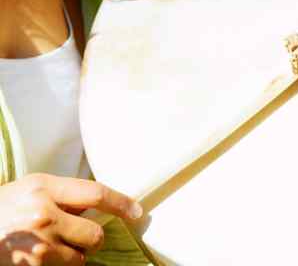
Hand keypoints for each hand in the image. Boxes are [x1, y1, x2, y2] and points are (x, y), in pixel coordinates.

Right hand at [0, 173, 142, 265]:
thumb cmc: (3, 207)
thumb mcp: (31, 189)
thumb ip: (63, 195)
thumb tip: (98, 207)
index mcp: (44, 187)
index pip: (96, 194)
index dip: (121, 203)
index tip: (137, 211)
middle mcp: (43, 214)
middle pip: (94, 234)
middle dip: (91, 239)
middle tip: (76, 236)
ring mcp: (37, 243)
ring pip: (79, 258)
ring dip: (72, 255)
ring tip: (50, 246)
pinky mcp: (32, 265)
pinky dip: (58, 265)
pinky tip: (40, 256)